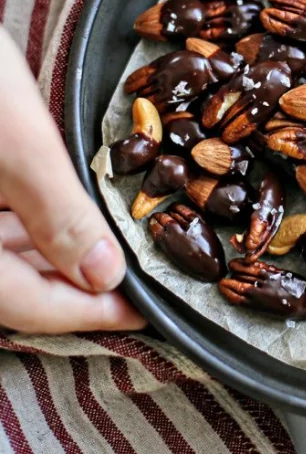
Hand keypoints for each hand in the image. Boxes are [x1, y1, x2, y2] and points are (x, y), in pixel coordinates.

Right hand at [0, 27, 144, 332]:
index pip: (24, 306)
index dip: (88, 313)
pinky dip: (30, 226)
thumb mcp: (16, 141)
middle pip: (11, 287)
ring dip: (54, 256)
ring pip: (0, 257)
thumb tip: (104, 275)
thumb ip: (58, 212)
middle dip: (75, 285)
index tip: (143, 312)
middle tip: (136, 279)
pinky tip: (68, 212)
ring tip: (113, 246)